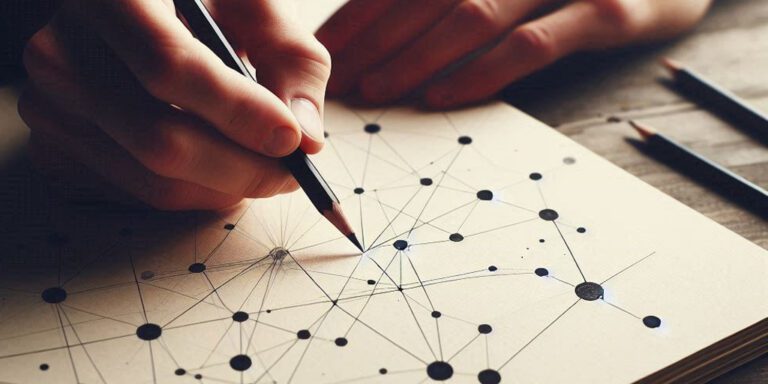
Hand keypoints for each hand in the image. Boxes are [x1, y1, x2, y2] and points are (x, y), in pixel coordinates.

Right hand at [19, 0, 330, 209]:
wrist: (128, 15)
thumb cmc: (199, 5)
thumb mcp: (252, 7)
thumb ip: (290, 60)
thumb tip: (306, 141)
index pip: (168, 65)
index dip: (236, 111)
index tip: (290, 138)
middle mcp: (60, 49)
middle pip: (160, 140)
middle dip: (242, 169)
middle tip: (289, 170)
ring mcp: (49, 105)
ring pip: (153, 181)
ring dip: (224, 188)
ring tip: (259, 165)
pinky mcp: (56, 148)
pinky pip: (138, 196)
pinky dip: (193, 192)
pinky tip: (215, 163)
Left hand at [317, 0, 711, 107]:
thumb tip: (394, 26)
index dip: (362, 14)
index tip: (327, 52)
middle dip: (375, 40)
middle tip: (337, 80)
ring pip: (470, 16)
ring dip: (415, 57)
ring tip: (376, 91)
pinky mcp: (606, 11)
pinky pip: (531, 45)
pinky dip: (481, 71)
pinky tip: (441, 97)